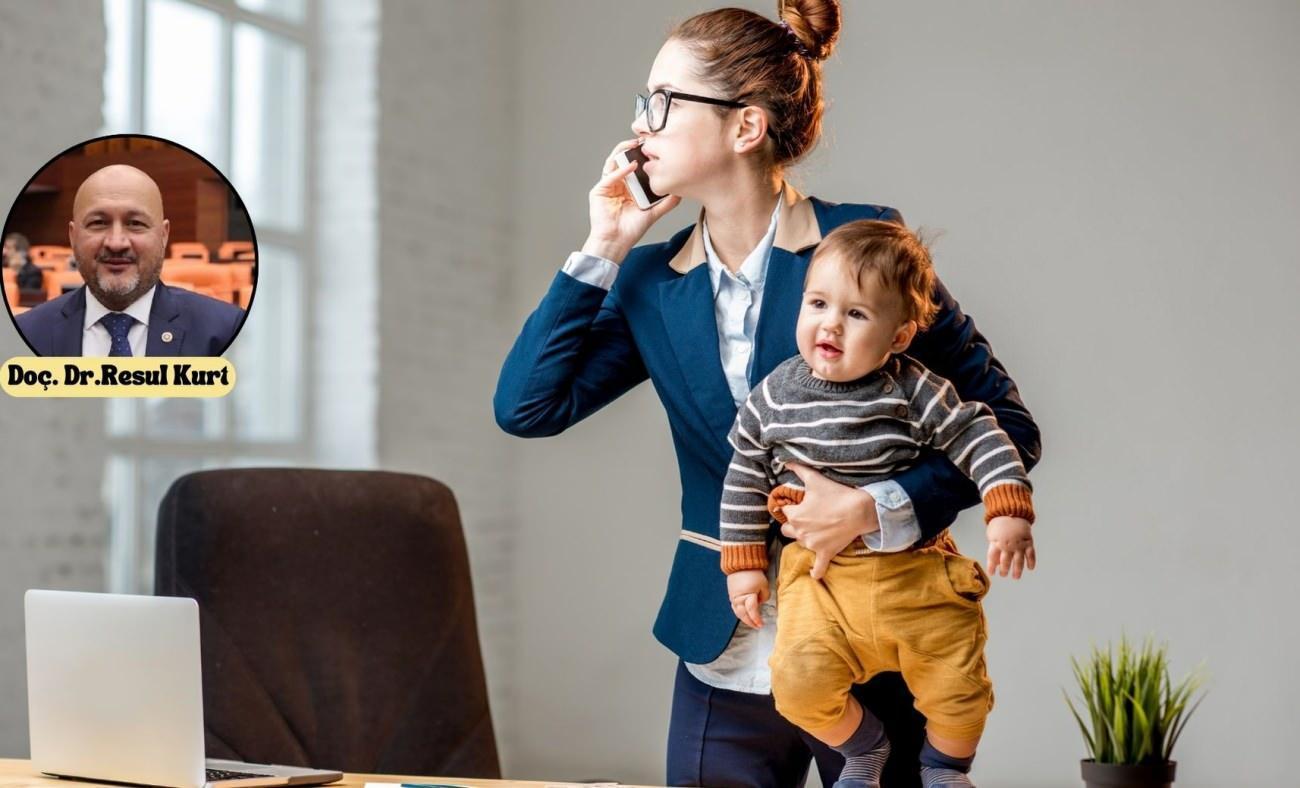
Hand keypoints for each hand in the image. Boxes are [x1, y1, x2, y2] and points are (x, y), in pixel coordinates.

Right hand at [581, 139, 680, 262]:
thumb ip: (666, 202)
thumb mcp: (653, 213)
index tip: (655, 148)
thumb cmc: (631, 230)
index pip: (635, 166)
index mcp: (629, 187)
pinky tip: (631, 166)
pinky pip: (610, 176)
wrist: (616, 242)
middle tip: (646, 140)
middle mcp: (618, 184)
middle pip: (624, 160)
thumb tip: (681, 192)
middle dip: (634, 149)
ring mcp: (608, 186)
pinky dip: (620, 169)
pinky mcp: (599, 191)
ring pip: (614, 162)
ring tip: (636, 145)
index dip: (644, 156)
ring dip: (624, 152)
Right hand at [726, 569, 769, 628]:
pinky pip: (735, 608)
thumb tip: (760, 602)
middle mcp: (738, 599)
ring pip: (738, 613)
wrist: (741, 564)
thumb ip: (764, 596)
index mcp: (747, 596)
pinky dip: (740, 613)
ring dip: (744, 619)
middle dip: (750, 622)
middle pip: (743, 615)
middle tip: (757, 626)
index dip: (757, 619)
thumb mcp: (764, 584)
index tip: (761, 624)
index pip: (752, 611)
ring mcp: (733, 598)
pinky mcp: (731, 595)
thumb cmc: (753, 573)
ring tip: (751, 622)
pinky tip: (744, 614)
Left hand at [778, 463, 878, 580]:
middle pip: (786, 531)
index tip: (795, 504)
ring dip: (804, 539)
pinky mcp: (825, 553)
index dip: (788, 507)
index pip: (782, 512)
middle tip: (804, 518)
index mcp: (795, 515)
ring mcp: (812, 544)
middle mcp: (800, 532)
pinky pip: (818, 568)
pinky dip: (816, 570)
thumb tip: (785, 461)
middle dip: (792, 525)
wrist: (859, 510)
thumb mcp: (815, 479)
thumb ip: (798, 469)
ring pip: (800, 544)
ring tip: (815, 531)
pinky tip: (814, 574)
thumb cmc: (836, 494)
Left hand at [986, 516, 1035, 578]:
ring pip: (1018, 560)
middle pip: (1006, 561)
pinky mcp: (1028, 542)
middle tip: (1004, 575)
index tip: (992, 574)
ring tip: (1016, 577)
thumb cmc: (1000, 524)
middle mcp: (1008, 545)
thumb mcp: (992, 535)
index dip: (991, 567)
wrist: (1012, 512)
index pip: (992, 558)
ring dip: (1017, 570)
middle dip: (1004, 570)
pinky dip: (1031, 561)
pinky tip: (1030, 568)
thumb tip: (996, 563)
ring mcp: (1019, 544)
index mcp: (996, 542)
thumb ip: (994, 548)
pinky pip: (1030, 554)